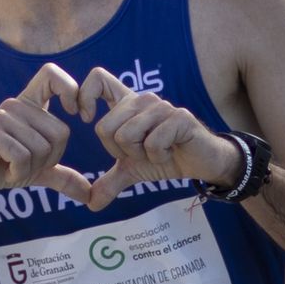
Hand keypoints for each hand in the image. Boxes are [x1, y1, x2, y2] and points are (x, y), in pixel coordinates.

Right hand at [0, 63, 92, 202]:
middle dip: (49, 160)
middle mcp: (15, 105)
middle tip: (25, 164)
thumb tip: (89, 193)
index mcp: (28, 106)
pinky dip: (18, 173)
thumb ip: (61, 176)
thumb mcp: (34, 171)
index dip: (71, 90)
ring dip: (30, 169)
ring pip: (41, 148)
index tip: (79, 114)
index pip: (52, 75)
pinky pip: (21, 155)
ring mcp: (1, 117)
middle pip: (60, 132)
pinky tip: (5, 172)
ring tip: (10, 167)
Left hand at [76, 67, 239, 210]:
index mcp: (127, 104)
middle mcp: (142, 99)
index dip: (84, 96)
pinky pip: (151, 143)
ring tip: (158, 151)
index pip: (98, 79)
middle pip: (104, 128)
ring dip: (141, 155)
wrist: (201, 164)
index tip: (83, 117)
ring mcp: (161, 107)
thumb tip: (91, 204)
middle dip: (120, 152)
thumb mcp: (132, 170)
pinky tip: (171, 153)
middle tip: (142, 152)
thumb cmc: (166, 157)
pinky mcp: (179, 118)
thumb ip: (110, 182)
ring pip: (126, 136)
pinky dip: (158, 158)